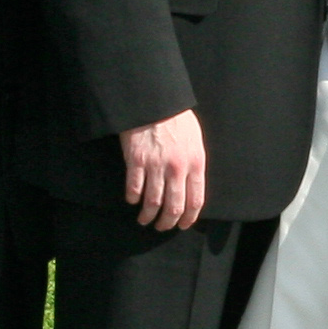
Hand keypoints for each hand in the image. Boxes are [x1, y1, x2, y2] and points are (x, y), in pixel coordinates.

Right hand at [121, 110, 207, 230]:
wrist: (154, 101)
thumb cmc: (176, 118)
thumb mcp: (195, 140)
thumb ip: (195, 163)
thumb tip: (192, 185)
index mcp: (195, 163)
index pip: (195, 201)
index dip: (188, 218)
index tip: (182, 225)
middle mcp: (177, 168)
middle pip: (174, 207)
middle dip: (167, 222)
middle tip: (162, 226)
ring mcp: (155, 165)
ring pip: (152, 202)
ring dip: (148, 215)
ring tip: (145, 219)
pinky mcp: (136, 161)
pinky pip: (134, 188)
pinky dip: (133, 198)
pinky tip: (132, 200)